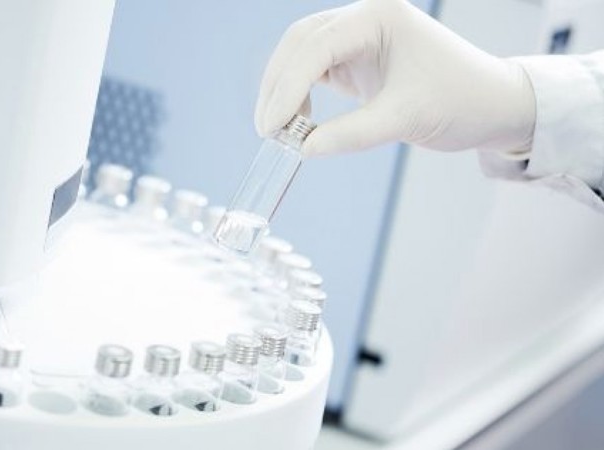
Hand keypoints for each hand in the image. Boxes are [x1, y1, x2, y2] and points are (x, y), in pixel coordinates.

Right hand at [255, 0, 535, 155]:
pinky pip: (312, 69)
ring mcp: (358, 35)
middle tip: (267, 129)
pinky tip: (297, 121)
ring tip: (279, 131)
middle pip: (299, 43)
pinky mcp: (354, 57)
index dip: (288, 85)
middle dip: (278, 86)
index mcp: (380, 16)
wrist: (489, 104)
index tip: (273, 124)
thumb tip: (303, 150)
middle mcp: (364, 17)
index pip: (317, 45)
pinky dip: (297, 94)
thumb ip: (352, 134)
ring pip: (300, 54)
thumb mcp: (405, 119)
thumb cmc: (459, 102)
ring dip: (283, 90)